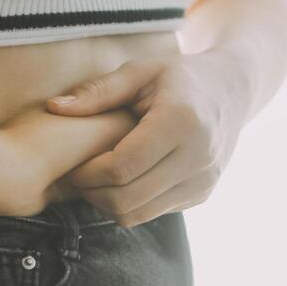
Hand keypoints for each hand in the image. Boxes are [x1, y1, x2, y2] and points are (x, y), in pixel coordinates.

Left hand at [45, 49, 249, 226]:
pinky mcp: (202, 194)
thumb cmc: (178, 77)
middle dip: (92, 193)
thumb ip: (98, 91)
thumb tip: (54, 108)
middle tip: (75, 178)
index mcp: (182, 121)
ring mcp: (204, 179)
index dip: (88, 173)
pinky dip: (129, 204)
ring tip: (93, 181)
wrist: (232, 90)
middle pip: (128, 197)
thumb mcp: (140, 71)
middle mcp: (199, 156)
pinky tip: (119, 183)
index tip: (71, 165)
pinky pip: (153, 213)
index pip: (122, 167)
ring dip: (107, 204)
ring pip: (138, 214)